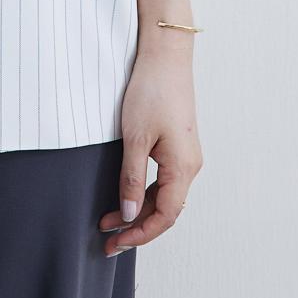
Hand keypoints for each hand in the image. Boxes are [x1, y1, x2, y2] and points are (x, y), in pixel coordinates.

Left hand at [98, 38, 202, 256]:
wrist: (165, 55)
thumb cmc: (151, 91)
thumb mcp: (135, 138)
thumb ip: (132, 179)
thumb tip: (130, 216)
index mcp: (183, 167)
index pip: (165, 216)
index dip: (140, 234)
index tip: (114, 242)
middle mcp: (190, 165)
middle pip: (166, 210)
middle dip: (137, 227)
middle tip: (107, 239)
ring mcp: (186, 155)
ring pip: (165, 195)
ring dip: (139, 210)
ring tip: (109, 220)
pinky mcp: (179, 144)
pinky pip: (165, 179)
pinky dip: (145, 192)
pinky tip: (126, 195)